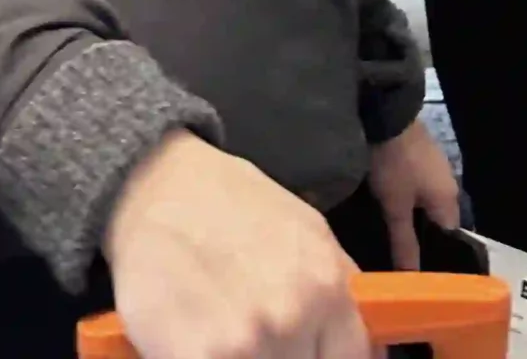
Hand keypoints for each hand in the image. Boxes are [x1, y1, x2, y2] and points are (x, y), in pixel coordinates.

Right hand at [104, 130, 366, 358]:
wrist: (158, 185)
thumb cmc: (232, 206)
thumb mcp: (309, 232)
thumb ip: (340, 289)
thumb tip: (369, 349)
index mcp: (328, 286)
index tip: (308, 351)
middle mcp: (294, 317)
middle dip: (284, 357)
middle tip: (257, 336)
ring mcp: (246, 343)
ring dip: (246, 358)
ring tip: (226, 335)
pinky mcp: (198, 357)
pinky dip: (205, 358)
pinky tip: (197, 342)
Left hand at [367, 119, 460, 269]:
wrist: (386, 114)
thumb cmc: (395, 165)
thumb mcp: (395, 207)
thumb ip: (404, 243)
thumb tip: (412, 278)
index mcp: (448, 200)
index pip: (450, 239)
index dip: (436, 256)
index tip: (421, 269)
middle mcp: (449, 184)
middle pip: (440, 221)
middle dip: (424, 237)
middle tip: (404, 253)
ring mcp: (436, 166)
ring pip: (429, 202)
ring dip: (416, 217)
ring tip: (396, 232)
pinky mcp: (422, 155)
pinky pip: (421, 186)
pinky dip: (411, 198)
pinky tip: (394, 204)